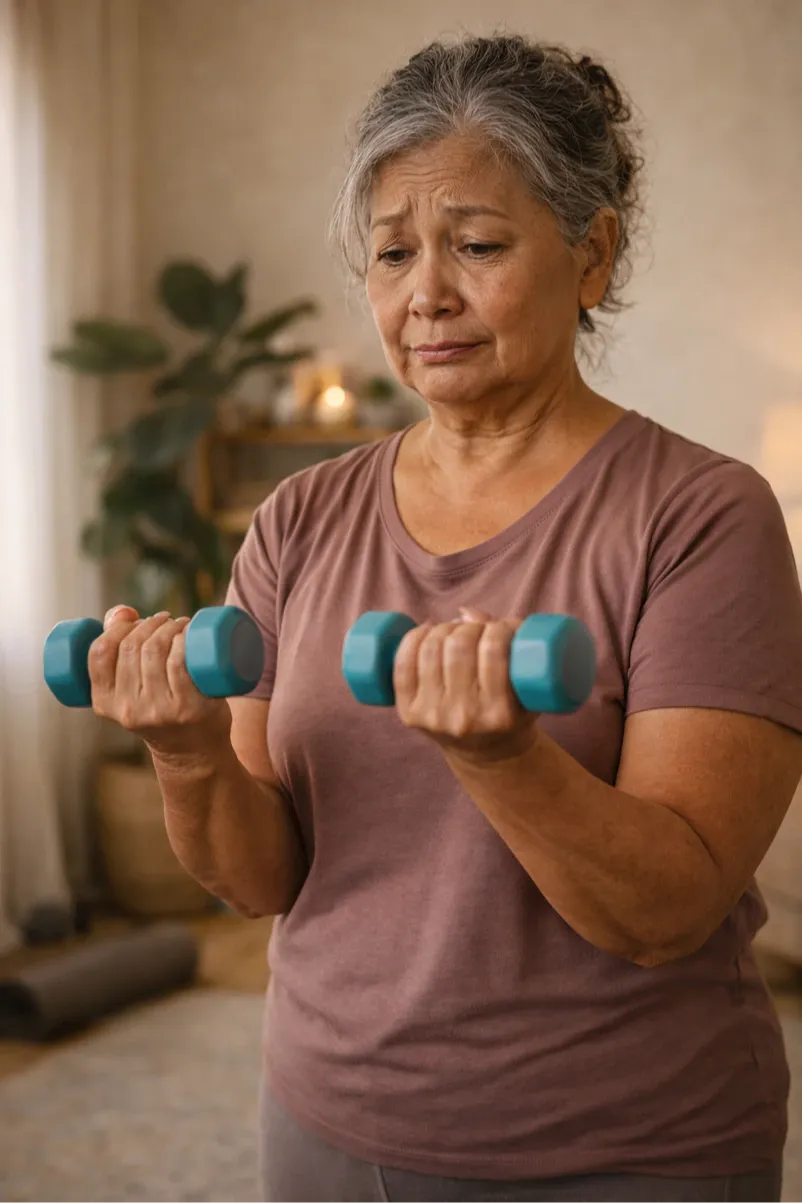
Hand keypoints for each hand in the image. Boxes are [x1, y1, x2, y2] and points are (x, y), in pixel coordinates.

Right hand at [87, 605, 231, 759]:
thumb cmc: (159, 710)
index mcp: (104, 703)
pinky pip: (180, 663)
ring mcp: (158, 710)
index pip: (100, 652)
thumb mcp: (128, 691)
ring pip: (155, 651)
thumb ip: (118, 653)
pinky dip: (183, 640)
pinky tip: (188, 632)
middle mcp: (128, 709)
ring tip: (179, 623)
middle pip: (131, 647)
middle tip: (165, 620)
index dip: (117, 628)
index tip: (135, 621)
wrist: (192, 751)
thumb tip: (121, 612)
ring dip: (168, 626)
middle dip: (148, 623)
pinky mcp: (187, 708)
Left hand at [392, 606, 539, 763]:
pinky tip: (426, 630)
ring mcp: (433, 716)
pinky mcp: (409, 714)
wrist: (486, 754)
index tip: (503, 627)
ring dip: (444, 629)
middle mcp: (464, 717)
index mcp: (499, 714)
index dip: (498, 628)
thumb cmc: (512, 711)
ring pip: (430, 650)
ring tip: (455, 631)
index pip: (493, 652)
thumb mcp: (526, 689)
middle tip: (477, 630)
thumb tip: (466, 613)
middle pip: (459, 647)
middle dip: (470, 627)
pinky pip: (402, 666)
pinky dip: (412, 639)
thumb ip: (510, 647)